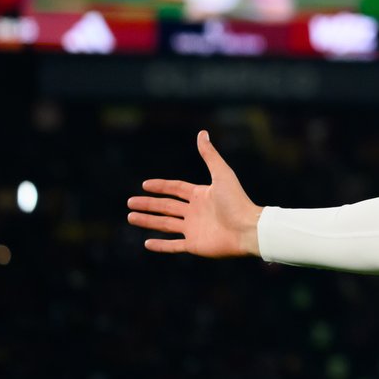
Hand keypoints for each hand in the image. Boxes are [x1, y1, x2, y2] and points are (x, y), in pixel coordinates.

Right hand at [128, 131, 262, 256]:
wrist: (248, 229)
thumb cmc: (237, 201)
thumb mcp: (222, 174)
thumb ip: (210, 155)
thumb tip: (202, 133)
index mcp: (201, 195)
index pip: (176, 189)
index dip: (160, 186)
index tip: (144, 185)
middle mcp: (196, 212)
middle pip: (166, 206)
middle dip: (148, 204)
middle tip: (130, 202)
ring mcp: (194, 229)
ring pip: (165, 225)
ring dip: (148, 221)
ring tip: (130, 217)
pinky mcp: (195, 245)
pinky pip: (174, 245)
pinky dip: (161, 245)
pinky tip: (147, 243)